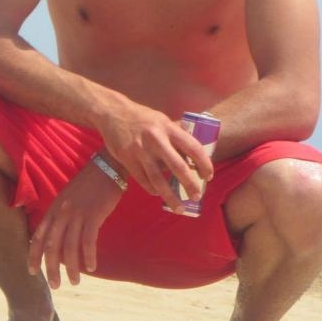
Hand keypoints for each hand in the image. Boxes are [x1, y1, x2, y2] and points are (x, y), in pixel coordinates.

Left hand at [27, 162, 122, 288]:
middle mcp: (62, 213)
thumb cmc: (89, 184)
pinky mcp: (93, 215)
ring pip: (70, 247)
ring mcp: (77, 214)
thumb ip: (60, 215)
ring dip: (72, 268)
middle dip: (52, 269)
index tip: (33, 272)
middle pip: (53, 246)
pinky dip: (88, 256)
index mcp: (54, 209)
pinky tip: (91, 266)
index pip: (39, 236)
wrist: (106, 167)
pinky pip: (88, 241)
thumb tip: (58, 238)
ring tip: (74, 282)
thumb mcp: (67, 198)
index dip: (34, 255)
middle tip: (56, 285)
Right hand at [99, 105, 213, 210]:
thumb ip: (176, 136)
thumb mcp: (162, 120)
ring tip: (179, 208)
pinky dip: (152, 189)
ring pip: (158, 179)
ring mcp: (140, 150)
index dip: (204, 164)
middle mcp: (156, 139)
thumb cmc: (142, 118)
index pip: (193, 147)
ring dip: (171, 197)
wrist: (113, 112)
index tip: (208, 176)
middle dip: (190, 185)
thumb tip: (193, 157)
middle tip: (197, 196)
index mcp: (168, 127)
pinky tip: (158, 194)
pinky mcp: (127, 158)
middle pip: (178, 167)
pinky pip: (143, 180)